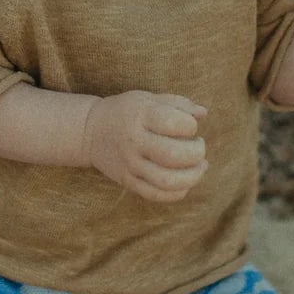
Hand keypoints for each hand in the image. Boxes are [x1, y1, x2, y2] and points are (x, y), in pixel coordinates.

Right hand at [83, 92, 207, 203]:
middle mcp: (134, 142)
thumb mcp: (148, 98)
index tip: (190, 125)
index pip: (173, 123)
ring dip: (193, 176)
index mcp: (140, 116)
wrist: (90, 131)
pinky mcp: (128, 182)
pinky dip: (178, 192)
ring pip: (167, 181)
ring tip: (199, 166)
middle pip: (173, 155)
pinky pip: (157, 195)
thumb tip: (203, 114)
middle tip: (198, 146)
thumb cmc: (127, 111)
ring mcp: (130, 165)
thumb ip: (178, 103)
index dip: (190, 126)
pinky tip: (185, 181)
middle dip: (196, 153)